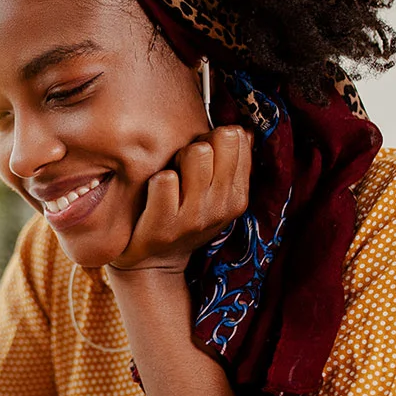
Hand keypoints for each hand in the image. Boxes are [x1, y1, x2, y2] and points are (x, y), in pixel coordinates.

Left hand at [109, 125, 251, 275]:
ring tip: (169, 177)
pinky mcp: (164, 225)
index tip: (202, 158)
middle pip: (221, 138)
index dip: (214, 138)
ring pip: (196, 153)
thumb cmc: (182, 219)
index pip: (238, 137)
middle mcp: (222, 206)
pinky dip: (154, 180)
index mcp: (238, 196)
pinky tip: (152, 194)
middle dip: (198, 143)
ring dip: (176, 158)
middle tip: (182, 165)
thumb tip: (243, 129)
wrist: (153, 266)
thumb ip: (231, 165)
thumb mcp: (215, 197)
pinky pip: (165, 180)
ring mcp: (194, 217)